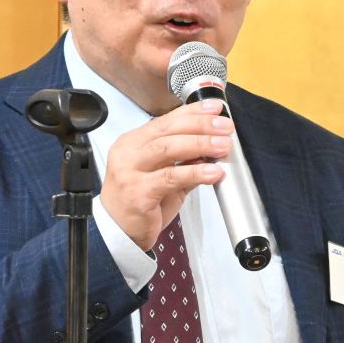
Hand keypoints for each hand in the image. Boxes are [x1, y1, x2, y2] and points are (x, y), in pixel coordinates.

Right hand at [100, 100, 232, 250]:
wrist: (119, 233)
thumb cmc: (139, 203)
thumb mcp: (164, 177)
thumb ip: (185, 161)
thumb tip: (213, 147)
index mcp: (133, 143)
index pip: (165, 120)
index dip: (192, 112)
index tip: (215, 109)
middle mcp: (128, 153)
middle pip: (167, 130)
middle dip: (200, 125)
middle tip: (224, 127)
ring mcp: (130, 172)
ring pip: (168, 149)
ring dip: (200, 144)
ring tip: (222, 146)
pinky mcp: (138, 192)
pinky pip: (170, 177)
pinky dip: (195, 173)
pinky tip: (213, 172)